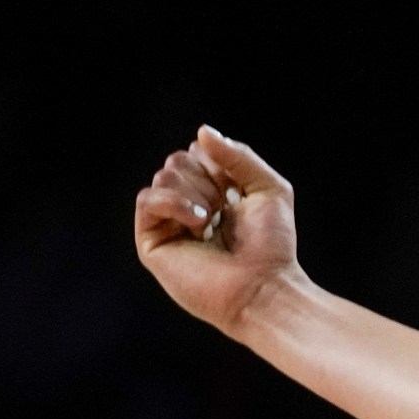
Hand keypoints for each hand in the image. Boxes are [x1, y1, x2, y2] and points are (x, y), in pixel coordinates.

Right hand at [132, 127, 300, 334]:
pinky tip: (199, 223)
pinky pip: (147, 199)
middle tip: (226, 210)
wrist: (263, 287)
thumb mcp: (269, 188)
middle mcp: (187, 205)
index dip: (220, 165)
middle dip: (208, 180)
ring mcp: (168, 223)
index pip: (199, 152)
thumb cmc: (271, 245)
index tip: (240, 193)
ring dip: (197, 194)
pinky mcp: (152, 241)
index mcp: (213, 192)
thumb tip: (202, 131)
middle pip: (178, 160)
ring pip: (164, 176)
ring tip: (213, 222)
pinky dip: (174, 203)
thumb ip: (239, 155)